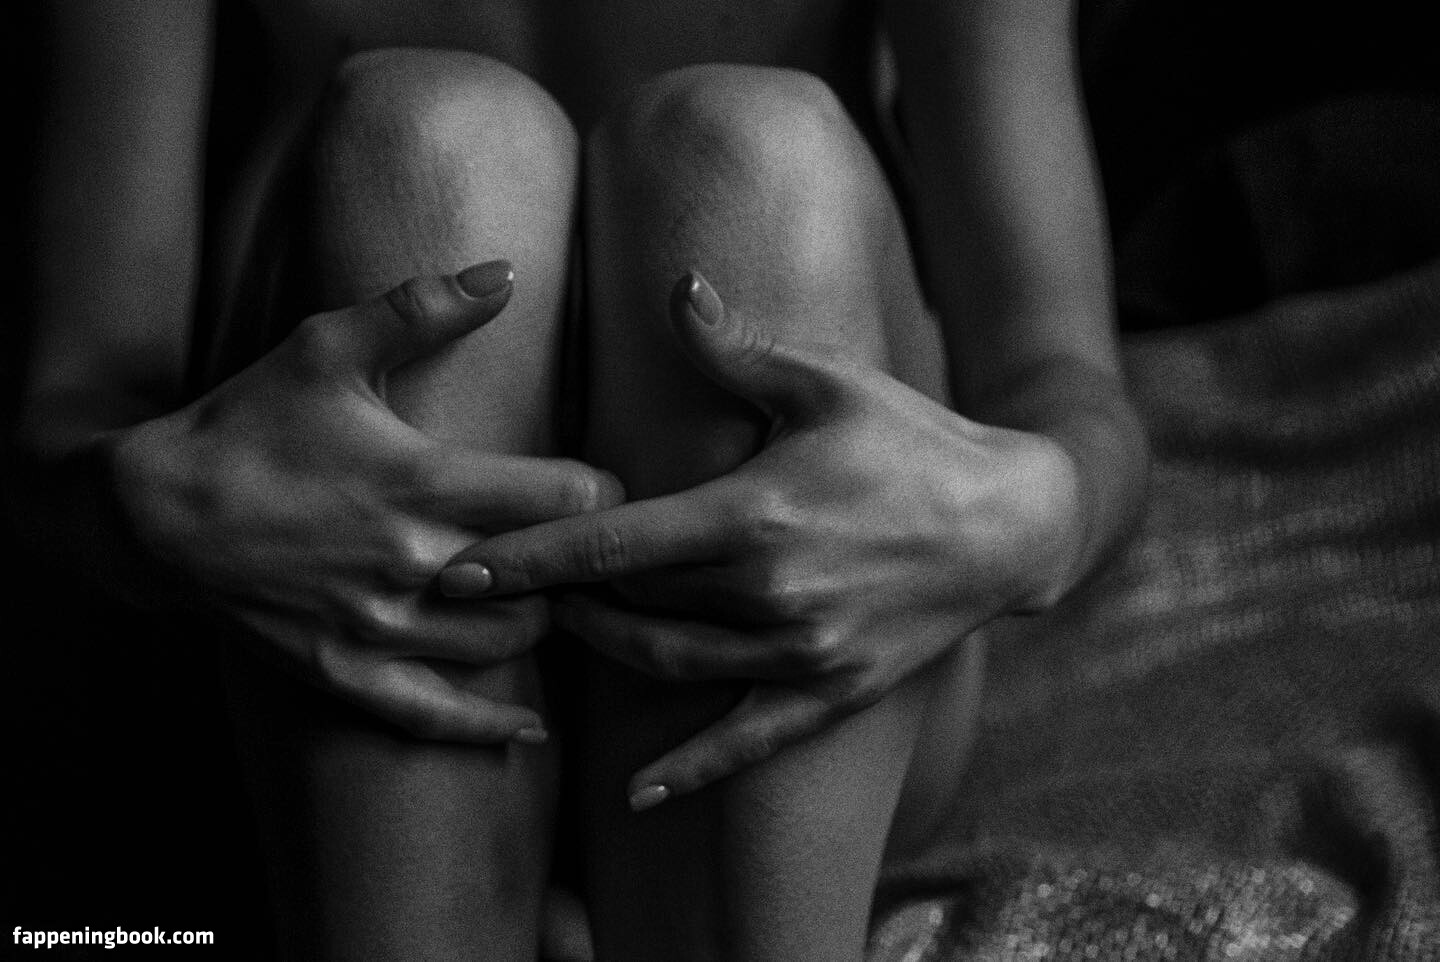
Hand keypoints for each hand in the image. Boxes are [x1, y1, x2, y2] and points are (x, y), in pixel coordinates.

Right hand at [105, 262, 620, 742]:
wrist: (152, 514)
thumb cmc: (249, 423)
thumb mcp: (327, 349)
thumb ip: (421, 308)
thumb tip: (505, 270)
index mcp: (423, 481)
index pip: (567, 498)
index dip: (601, 492)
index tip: (604, 485)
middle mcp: (415, 562)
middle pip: (552, 578)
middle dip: (579, 563)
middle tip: (589, 549)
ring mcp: (381, 626)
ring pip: (509, 644)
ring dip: (540, 621)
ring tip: (546, 596)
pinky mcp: (347, 673)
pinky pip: (436, 716)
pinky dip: (489, 728)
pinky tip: (527, 728)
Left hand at [438, 272, 1082, 800]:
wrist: (1010, 522)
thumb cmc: (911, 440)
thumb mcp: (827, 382)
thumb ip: (736, 348)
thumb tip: (676, 286)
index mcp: (753, 514)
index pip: (612, 543)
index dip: (529, 559)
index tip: (458, 570)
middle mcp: (769, 593)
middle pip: (631, 607)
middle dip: (558, 601)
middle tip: (503, 594)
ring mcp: (801, 651)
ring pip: (670, 666)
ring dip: (606, 652)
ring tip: (562, 632)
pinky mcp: (833, 690)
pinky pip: (747, 741)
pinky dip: (689, 770)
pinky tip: (636, 794)